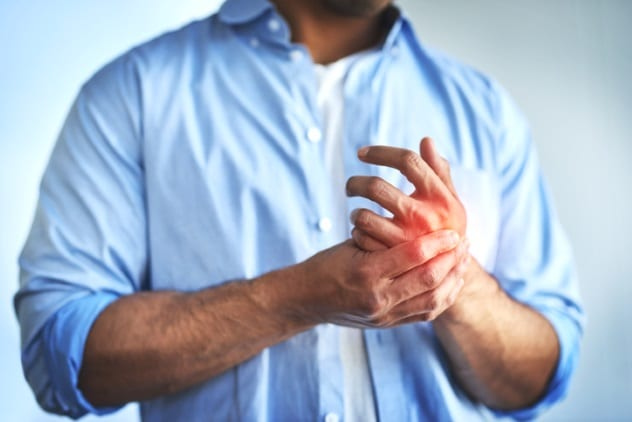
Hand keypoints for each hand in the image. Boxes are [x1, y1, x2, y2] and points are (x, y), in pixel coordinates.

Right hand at [295, 230, 468, 326]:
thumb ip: (383, 237)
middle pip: (428, 279)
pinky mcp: (388, 324)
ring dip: (453, 278)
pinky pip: (425, 314)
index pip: (413, 255)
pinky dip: (443, 297)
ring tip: (463, 260)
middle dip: (452, 259)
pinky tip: (452, 282)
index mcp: (366, 272)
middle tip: (464, 242)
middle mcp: (377, 298)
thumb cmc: (326, 264)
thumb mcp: (351, 244)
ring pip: (432, 300)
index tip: (452, 230)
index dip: (437, 242)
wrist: (305, 300)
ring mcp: (384, 316)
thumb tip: (418, 222)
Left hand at [346, 137, 465, 251]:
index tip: (362, 153)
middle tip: (350, 186)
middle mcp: (424, 216)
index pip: (408, 161)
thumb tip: (426, 141)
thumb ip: (439, 171)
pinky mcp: (393, 258)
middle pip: (377, 187)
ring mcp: (407, 239)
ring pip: (364, 216)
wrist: (450, 269)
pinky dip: (357, 232)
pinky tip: (361, 231)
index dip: (381, 152)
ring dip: (355, 211)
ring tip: (357, 212)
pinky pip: (362, 238)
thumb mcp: (449, 200)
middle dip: (356, 183)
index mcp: (440, 196)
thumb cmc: (445, 226)